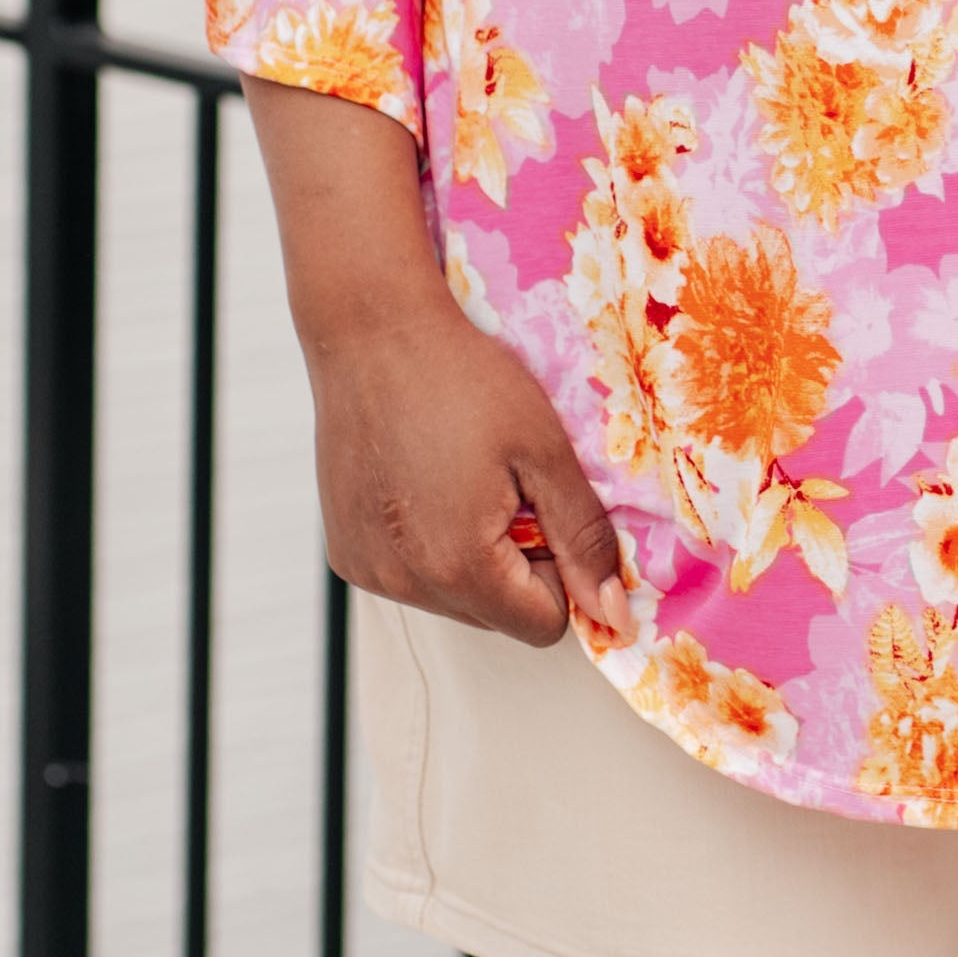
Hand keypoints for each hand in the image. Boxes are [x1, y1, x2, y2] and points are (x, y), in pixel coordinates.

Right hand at [301, 286, 629, 641]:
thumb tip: (613, 613)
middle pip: (497, 617)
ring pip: (454, 601)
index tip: (545, 511)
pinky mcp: (344, 553)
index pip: (543, 626)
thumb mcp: (545, 452)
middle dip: (518, 567)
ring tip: (462, 481)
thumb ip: (584, 539)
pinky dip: (428, 547)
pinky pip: (410, 578)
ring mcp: (367, 570)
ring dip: (473, 558)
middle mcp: (403, 583)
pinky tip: (424, 485)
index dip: (562, 573)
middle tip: (505, 488)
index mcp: (458, 566)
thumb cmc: (459, 377)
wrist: (372, 331)